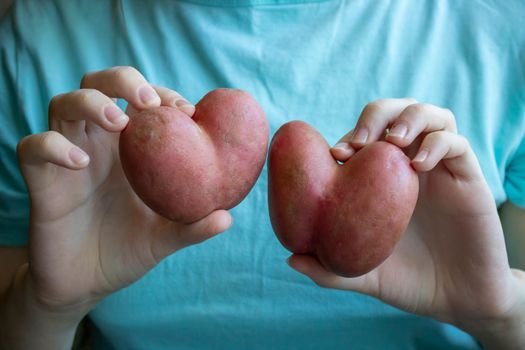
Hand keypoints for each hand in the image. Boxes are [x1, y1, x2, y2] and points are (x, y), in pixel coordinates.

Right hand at [16, 66, 231, 311]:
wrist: (85, 284)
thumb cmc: (127, 250)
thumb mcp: (165, 238)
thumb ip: (192, 228)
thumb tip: (228, 217)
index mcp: (129, 149)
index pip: (140, 100)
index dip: (162, 94)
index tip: (186, 111)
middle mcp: (97, 144)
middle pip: (96, 85)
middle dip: (121, 80)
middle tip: (148, 103)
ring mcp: (66, 159)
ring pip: (62, 104)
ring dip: (90, 102)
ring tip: (118, 123)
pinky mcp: (41, 181)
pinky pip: (32, 148)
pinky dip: (53, 146)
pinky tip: (80, 163)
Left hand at [288, 99, 524, 345]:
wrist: (456, 300)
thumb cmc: (406, 282)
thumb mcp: (362, 275)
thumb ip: (328, 270)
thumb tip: (289, 258)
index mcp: (383, 179)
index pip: (365, 137)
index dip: (349, 136)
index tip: (334, 154)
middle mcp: (410, 166)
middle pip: (397, 112)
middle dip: (376, 116)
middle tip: (360, 141)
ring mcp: (440, 169)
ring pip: (432, 116)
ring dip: (409, 118)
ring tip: (391, 141)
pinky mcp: (467, 177)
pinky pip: (456, 143)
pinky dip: (437, 144)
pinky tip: (418, 165)